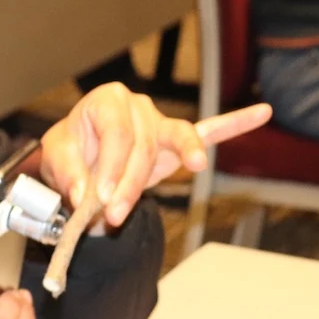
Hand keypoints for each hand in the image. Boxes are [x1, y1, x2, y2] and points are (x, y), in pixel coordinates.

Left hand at [39, 83, 272, 227]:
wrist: (77, 156)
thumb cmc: (69, 151)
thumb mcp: (57, 157)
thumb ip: (70, 174)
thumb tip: (85, 195)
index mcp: (107, 102)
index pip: (116, 134)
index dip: (111, 167)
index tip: (101, 199)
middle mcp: (137, 106)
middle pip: (143, 144)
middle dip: (130, 183)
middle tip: (114, 216)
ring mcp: (160, 121)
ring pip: (172, 143)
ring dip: (170, 168)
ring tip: (194, 167)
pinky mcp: (175, 140)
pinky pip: (207, 131)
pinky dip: (235, 123)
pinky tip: (261, 113)